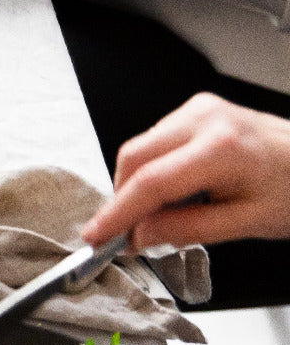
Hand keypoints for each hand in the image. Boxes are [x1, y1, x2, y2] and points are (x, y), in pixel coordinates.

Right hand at [81, 93, 289, 250]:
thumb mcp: (248, 223)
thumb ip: (188, 229)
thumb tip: (140, 235)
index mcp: (221, 148)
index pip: (150, 182)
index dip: (117, 212)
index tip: (96, 236)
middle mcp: (205, 118)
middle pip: (134, 157)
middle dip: (121, 198)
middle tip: (122, 235)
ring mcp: (199, 108)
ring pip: (140, 148)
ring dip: (135, 185)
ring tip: (155, 217)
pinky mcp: (197, 108)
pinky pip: (155, 140)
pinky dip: (150, 169)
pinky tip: (169, 193)